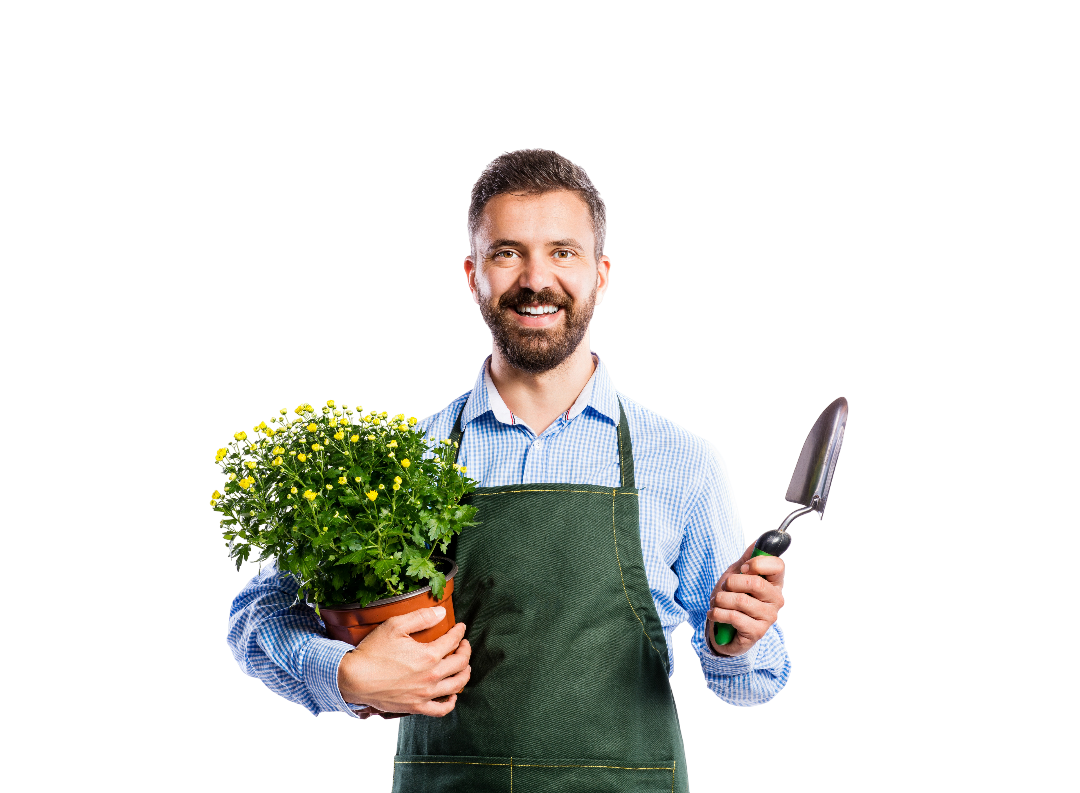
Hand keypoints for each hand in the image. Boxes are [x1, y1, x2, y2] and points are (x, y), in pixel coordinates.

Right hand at [337, 605, 471, 717]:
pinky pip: (441, 709)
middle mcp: (431, 676)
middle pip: (460, 663)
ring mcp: (425, 694)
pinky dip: (451, 702)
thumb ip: (421, 617)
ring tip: (463, 666)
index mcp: (429, 655)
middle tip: (463, 644)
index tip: (460, 627)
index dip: (459, 632)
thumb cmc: (373, 651)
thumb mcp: (395, 626)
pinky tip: (452, 694)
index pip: (453, 641)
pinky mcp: (416, 706)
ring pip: (456, 686)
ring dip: (464, 673)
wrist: (354, 679)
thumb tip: (442, 613)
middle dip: (465, 651)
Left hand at [706, 542, 785, 656]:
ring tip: (717, 603)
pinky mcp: (757, 632)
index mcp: (775, 582)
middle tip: (724, 589)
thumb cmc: (732, 598)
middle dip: (731, 583)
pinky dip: (717, 613)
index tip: (742, 568)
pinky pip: (733, 616)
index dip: (757, 563)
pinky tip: (714, 614)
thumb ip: (748, 558)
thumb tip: (760, 540)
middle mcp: (776, 599)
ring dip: (720, 600)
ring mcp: (768, 617)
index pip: (778, 565)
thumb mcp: (737, 574)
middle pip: (756, 582)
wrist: (723, 628)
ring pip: (741, 600)